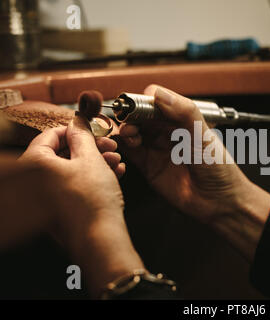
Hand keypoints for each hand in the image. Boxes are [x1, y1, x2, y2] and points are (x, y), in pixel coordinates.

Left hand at [19, 115, 143, 296]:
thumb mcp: (90, 158)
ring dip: (96, 162)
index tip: (91, 128)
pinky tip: (114, 174)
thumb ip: (82, 135)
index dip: (74, 128)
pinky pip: (74, 187)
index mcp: (35, 164)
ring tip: (117, 161)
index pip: (50, 135)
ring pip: (71, 170)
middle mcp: (35, 181)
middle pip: (62, 154)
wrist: (100, 237)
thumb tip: (77, 121)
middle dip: (90, 148)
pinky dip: (92, 178)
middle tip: (109, 146)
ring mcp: (47, 198)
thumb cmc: (92, 199)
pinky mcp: (60, 210)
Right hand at [119, 85, 269, 260]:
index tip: (134, 105)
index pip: (155, 103)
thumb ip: (184, 112)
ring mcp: (157, 149)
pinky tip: (124, 147)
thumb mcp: (203, 135)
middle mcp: (168, 132)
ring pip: (132, 132)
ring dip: (125, 131)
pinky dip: (122, 147)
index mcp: (182, 119)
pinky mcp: (149, 167)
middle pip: (140, 116)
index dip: (142, 102)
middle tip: (128, 122)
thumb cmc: (220, 168)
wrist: (220, 201)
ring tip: (130, 136)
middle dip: (130, 116)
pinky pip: (130, 153)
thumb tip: (158, 93)